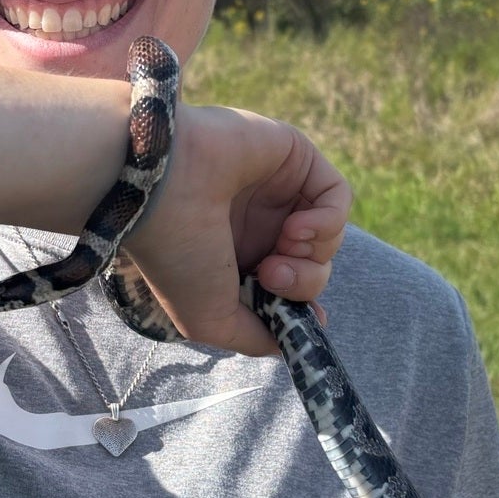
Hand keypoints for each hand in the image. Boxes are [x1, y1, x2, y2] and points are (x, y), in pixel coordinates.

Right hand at [125, 102, 351, 356]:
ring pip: (329, 236)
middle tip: (271, 275)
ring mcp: (277, 190)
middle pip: (314, 266)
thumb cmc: (177, 252)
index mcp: (236, 257)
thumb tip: (292, 341)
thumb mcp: (210, 319)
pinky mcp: (294, 156)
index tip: (298, 318)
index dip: (299, 303)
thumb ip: (254, 336)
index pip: (290, 286)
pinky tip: (296, 227)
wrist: (160, 187)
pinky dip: (329, 221)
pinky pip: (338, 195)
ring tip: (282, 247)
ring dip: (314, 254)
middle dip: (303, 282)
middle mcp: (258, 224)